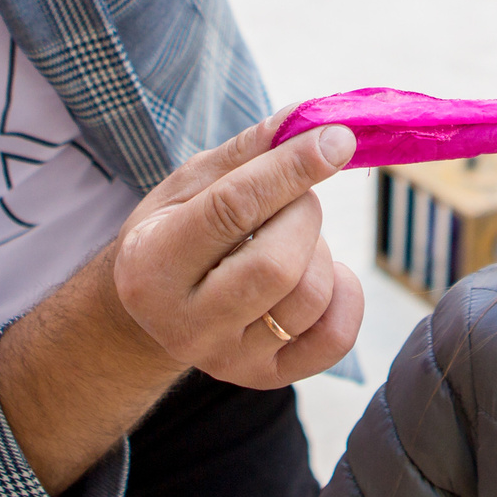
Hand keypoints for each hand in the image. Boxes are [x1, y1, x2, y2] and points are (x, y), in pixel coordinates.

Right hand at [111, 113, 365, 388]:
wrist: (154, 310)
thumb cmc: (176, 231)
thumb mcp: (190, 184)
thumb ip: (248, 152)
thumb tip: (310, 119)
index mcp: (151, 265)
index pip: (232, 211)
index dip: (291, 169)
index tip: (336, 138)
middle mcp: (183, 325)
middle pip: (277, 266)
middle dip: (304, 214)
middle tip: (296, 197)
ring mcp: (225, 360)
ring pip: (310, 298)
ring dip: (320, 251)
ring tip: (293, 238)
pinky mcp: (264, 378)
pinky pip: (336, 337)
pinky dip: (346, 294)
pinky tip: (320, 273)